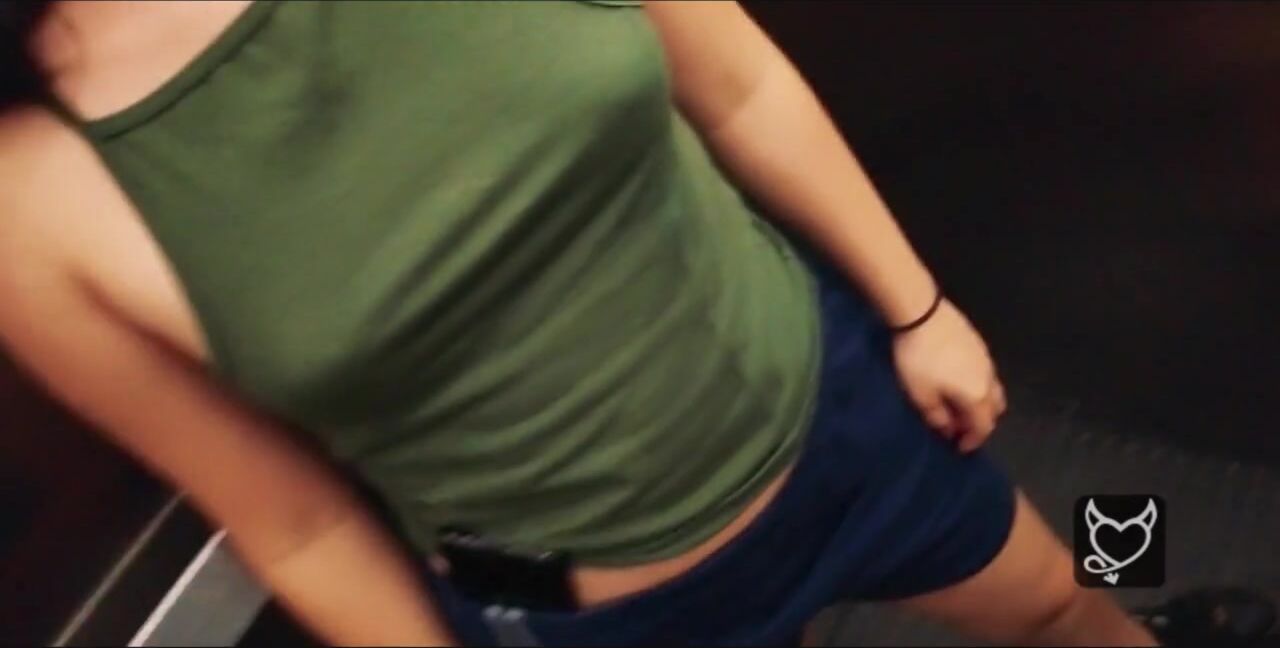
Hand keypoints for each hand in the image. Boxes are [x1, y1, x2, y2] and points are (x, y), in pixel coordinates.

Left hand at [891, 299, 1006, 451]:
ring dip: (981, 403)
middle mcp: (989, 380)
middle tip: (960, 427)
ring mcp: (987, 359)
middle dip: (980, 423)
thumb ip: (936, 416)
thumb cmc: (919, 359)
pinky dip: (979, 386)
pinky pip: (987, 373)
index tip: (958, 447)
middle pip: (995, 409)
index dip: (973, 441)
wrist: (921, 313)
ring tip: (960, 406)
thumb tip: (948, 429)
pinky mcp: (979, 344)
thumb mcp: (920, 395)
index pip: (983, 427)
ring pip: (994, 390)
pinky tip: (959, 381)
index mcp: (976, 397)